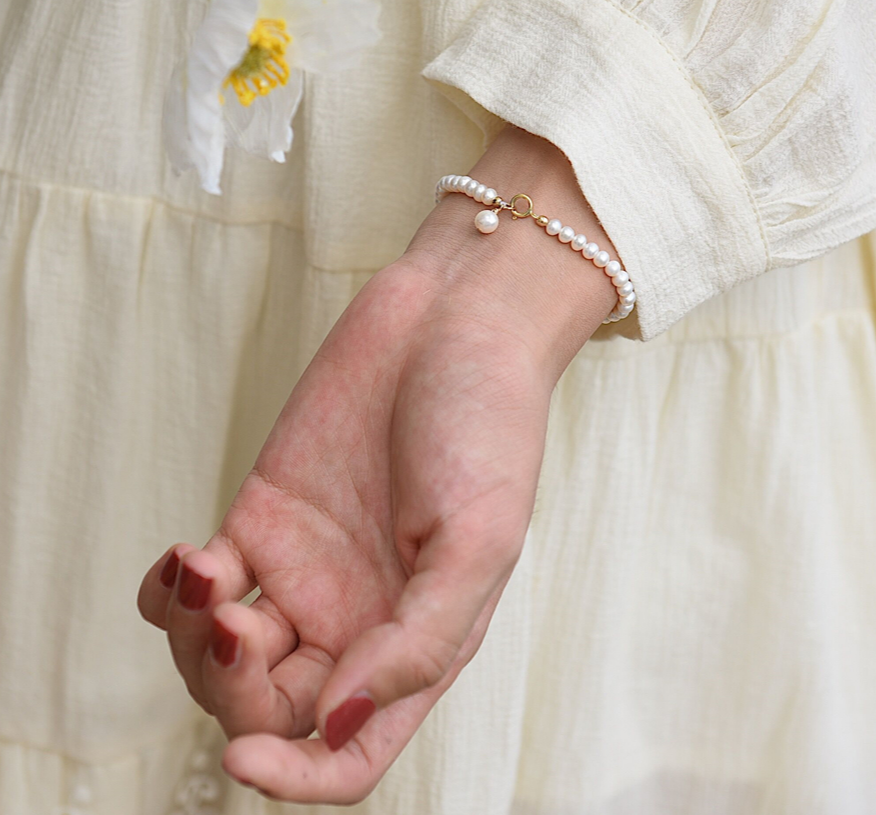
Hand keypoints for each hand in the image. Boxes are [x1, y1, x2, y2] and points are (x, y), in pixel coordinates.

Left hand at [137, 124, 619, 802]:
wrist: (452, 323)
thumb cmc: (487, 425)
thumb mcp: (479, 542)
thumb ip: (418, 641)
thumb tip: (340, 719)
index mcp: (416, 639)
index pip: (350, 750)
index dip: (298, 777)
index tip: (247, 755)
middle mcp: (356, 616)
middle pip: (270, 703)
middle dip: (232, 687)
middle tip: (235, 623)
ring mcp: (302, 568)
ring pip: (219, 654)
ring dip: (193, 640)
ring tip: (206, 575)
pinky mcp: (261, 515)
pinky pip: (195, 585)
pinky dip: (171, 589)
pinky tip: (185, 560)